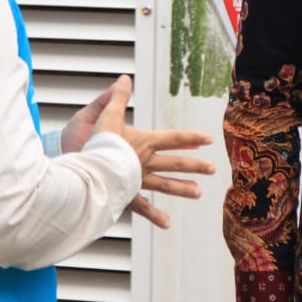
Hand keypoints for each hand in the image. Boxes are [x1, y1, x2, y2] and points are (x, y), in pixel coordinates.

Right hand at [87, 75, 214, 228]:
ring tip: (198, 193)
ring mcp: (139, 180)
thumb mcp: (108, 115)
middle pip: (176, 162)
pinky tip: (167, 224)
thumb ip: (117, 97)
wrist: (89, 169)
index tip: (208, 139)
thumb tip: (125, 78)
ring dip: (183, 188)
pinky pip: (144, 207)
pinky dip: (155, 216)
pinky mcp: (128, 195)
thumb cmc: (97, 142)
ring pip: (166, 185)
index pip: (173, 138)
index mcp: (144, 142)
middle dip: (195, 164)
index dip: (191, 137)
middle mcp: (146, 162)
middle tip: (212, 169)